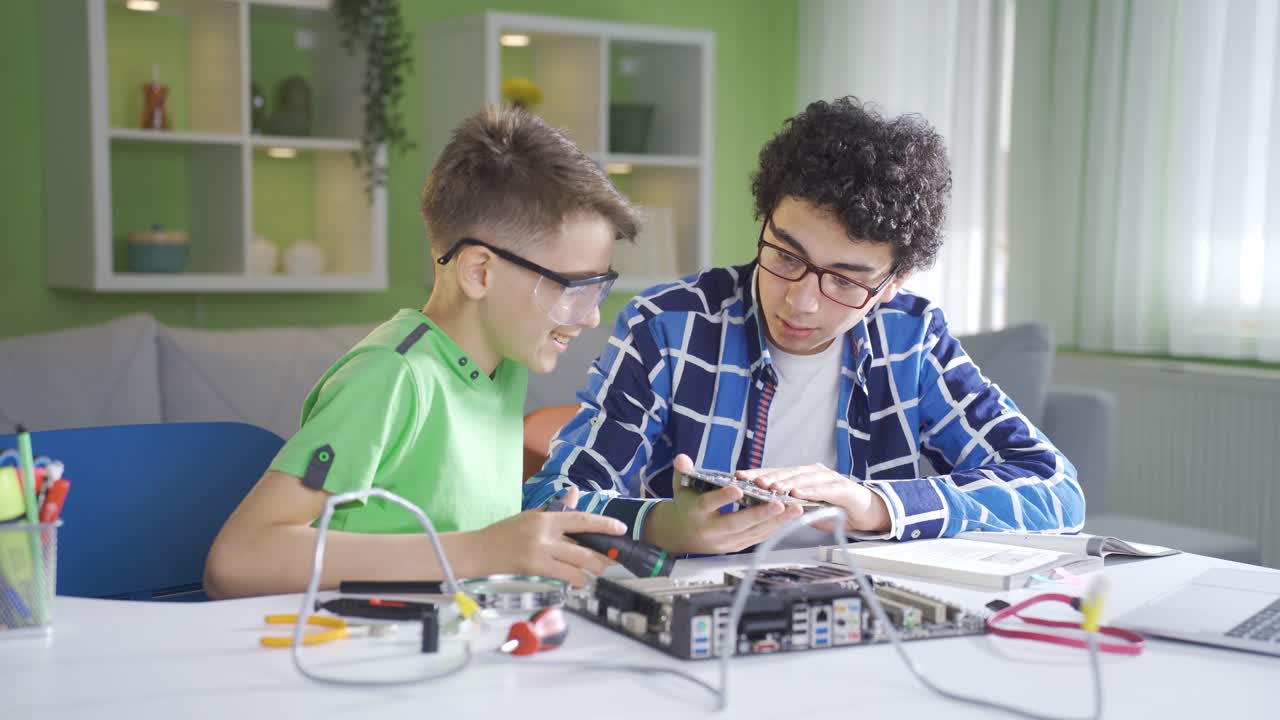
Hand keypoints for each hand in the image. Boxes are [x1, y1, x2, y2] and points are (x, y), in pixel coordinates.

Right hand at [474, 486, 625, 586]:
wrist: (478, 551)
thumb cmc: (504, 533)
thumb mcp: (531, 516)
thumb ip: (556, 509)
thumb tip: (575, 493)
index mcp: (545, 518)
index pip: (581, 519)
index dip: (604, 524)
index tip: (621, 529)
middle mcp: (545, 534)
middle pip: (584, 550)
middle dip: (601, 560)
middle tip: (608, 564)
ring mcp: (539, 553)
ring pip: (576, 568)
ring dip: (588, 575)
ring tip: (591, 576)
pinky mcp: (533, 570)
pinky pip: (562, 578)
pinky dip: (572, 582)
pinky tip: (574, 583)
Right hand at [642, 454, 804, 553]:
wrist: (679, 535)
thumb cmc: (685, 507)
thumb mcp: (681, 486)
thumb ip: (683, 472)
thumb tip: (682, 458)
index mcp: (696, 514)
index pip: (708, 505)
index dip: (722, 498)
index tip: (737, 489)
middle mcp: (711, 531)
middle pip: (736, 523)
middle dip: (760, 514)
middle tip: (779, 504)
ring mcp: (725, 542)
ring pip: (752, 533)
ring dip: (775, 522)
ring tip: (795, 509)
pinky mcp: (736, 547)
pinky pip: (757, 538)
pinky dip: (774, 528)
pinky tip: (789, 518)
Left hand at [738, 464, 891, 533]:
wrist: (866, 511)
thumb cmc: (834, 508)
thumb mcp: (807, 508)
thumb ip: (789, 505)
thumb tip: (760, 508)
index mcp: (802, 475)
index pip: (776, 472)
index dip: (757, 473)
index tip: (738, 476)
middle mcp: (813, 472)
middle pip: (787, 472)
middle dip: (768, 476)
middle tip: (751, 481)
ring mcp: (828, 478)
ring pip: (803, 478)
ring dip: (786, 483)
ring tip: (771, 488)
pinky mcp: (842, 488)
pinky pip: (823, 489)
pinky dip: (810, 491)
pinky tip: (798, 495)